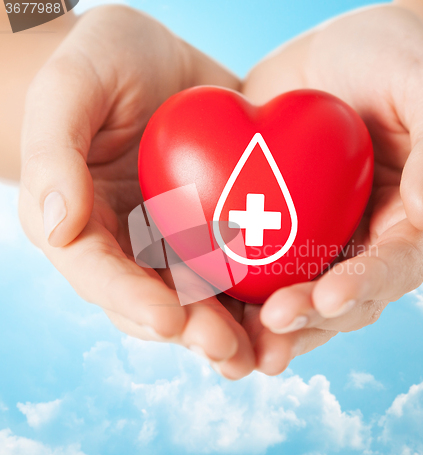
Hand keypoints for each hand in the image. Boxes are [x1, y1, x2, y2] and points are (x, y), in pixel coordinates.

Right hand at [18, 5, 255, 378]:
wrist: (156, 56)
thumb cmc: (102, 62)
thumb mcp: (69, 89)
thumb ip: (54, 155)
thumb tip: (60, 227)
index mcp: (85, 223)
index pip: (100, 273)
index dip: (130, 301)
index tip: (168, 320)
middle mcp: (132, 243)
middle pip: (157, 298)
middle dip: (193, 330)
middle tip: (229, 352)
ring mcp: (179, 237)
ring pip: (204, 294)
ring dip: (233, 329)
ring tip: (265, 353)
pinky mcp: (221, 224)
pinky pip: (242, 262)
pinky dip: (264, 290)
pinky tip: (291, 307)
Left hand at [240, 5, 422, 373]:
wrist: (340, 55)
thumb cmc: (396, 61)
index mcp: (414, 223)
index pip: (395, 266)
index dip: (363, 286)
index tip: (328, 298)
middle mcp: (367, 244)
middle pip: (343, 298)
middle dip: (309, 318)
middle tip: (271, 324)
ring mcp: (321, 241)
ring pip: (298, 297)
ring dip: (268, 327)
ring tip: (237, 345)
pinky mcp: (278, 228)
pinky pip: (257, 267)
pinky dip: (235, 291)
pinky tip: (207, 301)